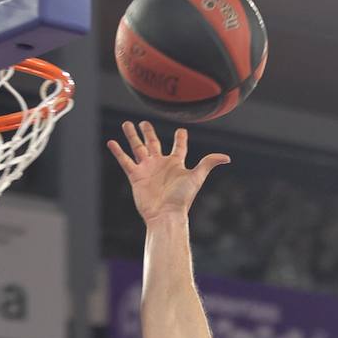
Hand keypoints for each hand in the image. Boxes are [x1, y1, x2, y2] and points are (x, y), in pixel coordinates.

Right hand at [107, 121, 229, 223]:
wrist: (166, 215)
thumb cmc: (182, 198)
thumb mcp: (196, 177)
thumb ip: (208, 163)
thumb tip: (226, 157)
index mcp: (175, 164)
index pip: (179, 147)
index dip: (181, 138)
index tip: (181, 130)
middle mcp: (160, 164)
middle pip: (153, 143)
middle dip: (149, 133)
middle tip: (144, 123)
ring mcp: (147, 169)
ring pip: (137, 148)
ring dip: (132, 136)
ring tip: (127, 124)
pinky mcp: (136, 176)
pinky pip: (125, 161)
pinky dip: (118, 151)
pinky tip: (111, 142)